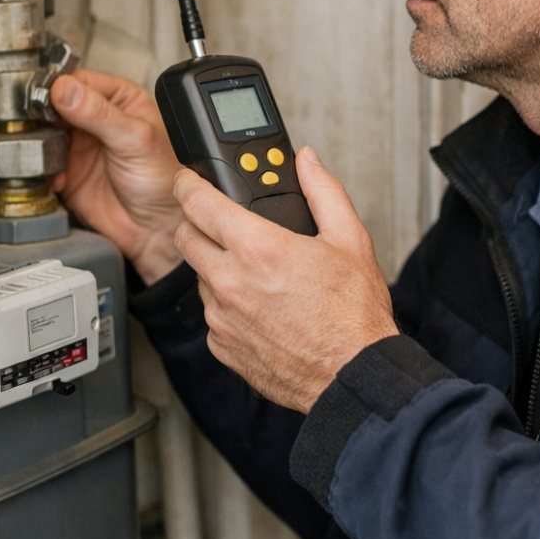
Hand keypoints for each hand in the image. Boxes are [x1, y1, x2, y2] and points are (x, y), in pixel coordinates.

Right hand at [50, 70, 184, 283]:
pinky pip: (41, 165)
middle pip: (54, 105)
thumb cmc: (164, 179)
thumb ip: (99, 114)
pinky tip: (57, 176)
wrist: (158, 227)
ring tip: (47, 152)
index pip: (78, 80)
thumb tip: (65, 89)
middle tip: (37, 125)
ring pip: (44, 134)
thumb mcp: (134, 139)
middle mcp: (96, 119)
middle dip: (42, 115)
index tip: (44, 97)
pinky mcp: (68, 173)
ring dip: (39, 143)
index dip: (58, 86)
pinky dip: (41, 170)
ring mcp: (80, 146)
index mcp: (119, 99)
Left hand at [172, 147, 398, 411]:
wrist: (354, 376)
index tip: (189, 179)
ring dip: (215, 267)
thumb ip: (323, 191)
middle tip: (220, 222)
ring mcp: (222, 319)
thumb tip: (307, 161)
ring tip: (255, 271)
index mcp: (257, 249)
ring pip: (199, 277)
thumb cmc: (354, 315)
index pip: (197, 203)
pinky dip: (226, 305)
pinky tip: (259, 307)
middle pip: (185, 237)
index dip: (188, 183)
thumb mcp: (349, 239)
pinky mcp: (222, 347)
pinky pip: (212, 315)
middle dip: (197, 223)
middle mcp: (230, 283)